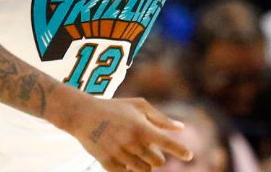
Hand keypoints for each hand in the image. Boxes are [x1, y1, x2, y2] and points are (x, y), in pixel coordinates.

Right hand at [60, 96, 192, 171]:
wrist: (82, 114)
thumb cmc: (114, 108)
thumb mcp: (137, 105)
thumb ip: (160, 118)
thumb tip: (181, 128)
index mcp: (141, 127)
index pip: (167, 143)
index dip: (181, 151)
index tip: (189, 155)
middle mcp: (132, 142)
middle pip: (158, 162)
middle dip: (156, 156)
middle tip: (146, 147)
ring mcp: (120, 154)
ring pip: (144, 170)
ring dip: (143, 163)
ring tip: (133, 151)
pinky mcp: (108, 163)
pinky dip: (129, 168)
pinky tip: (124, 157)